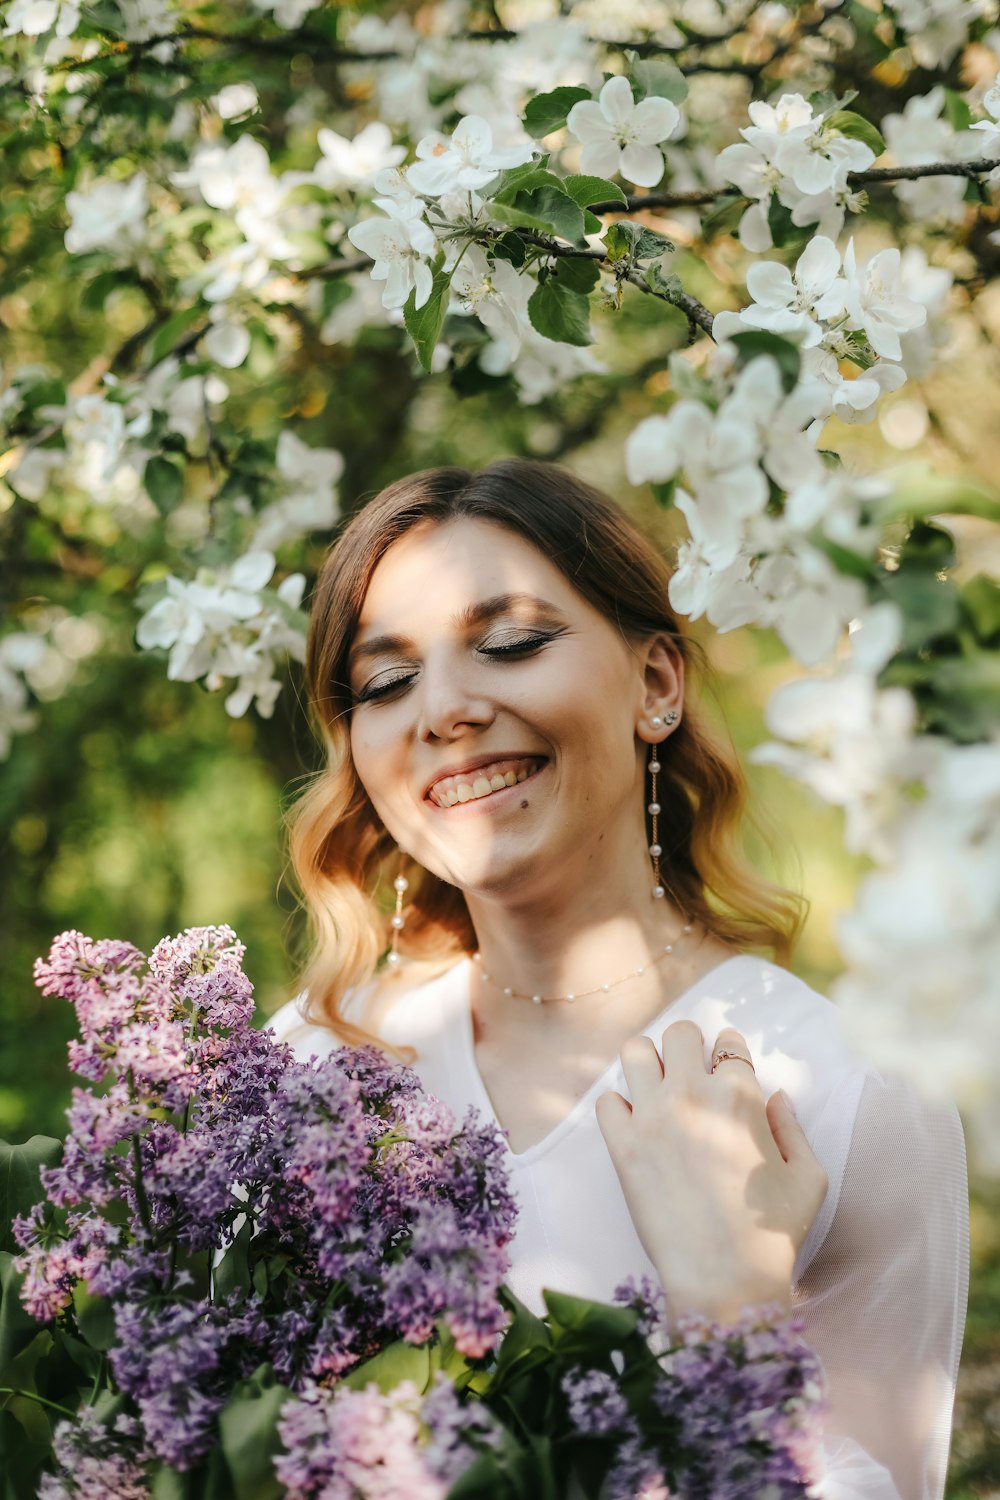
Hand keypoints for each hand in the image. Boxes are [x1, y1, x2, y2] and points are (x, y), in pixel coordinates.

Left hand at [595, 1020, 827, 1332]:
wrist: (724, 1279)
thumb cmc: (773, 1233)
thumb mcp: (808, 1177)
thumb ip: (793, 1127)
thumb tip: (775, 1096)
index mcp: (741, 1095)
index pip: (727, 1042)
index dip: (728, 1055)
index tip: (724, 1072)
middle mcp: (693, 1094)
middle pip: (679, 1032)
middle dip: (687, 1046)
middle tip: (690, 1074)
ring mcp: (653, 1116)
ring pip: (635, 1052)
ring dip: (648, 1063)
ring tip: (656, 1089)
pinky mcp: (623, 1146)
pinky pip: (606, 1100)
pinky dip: (619, 1108)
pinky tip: (636, 1127)